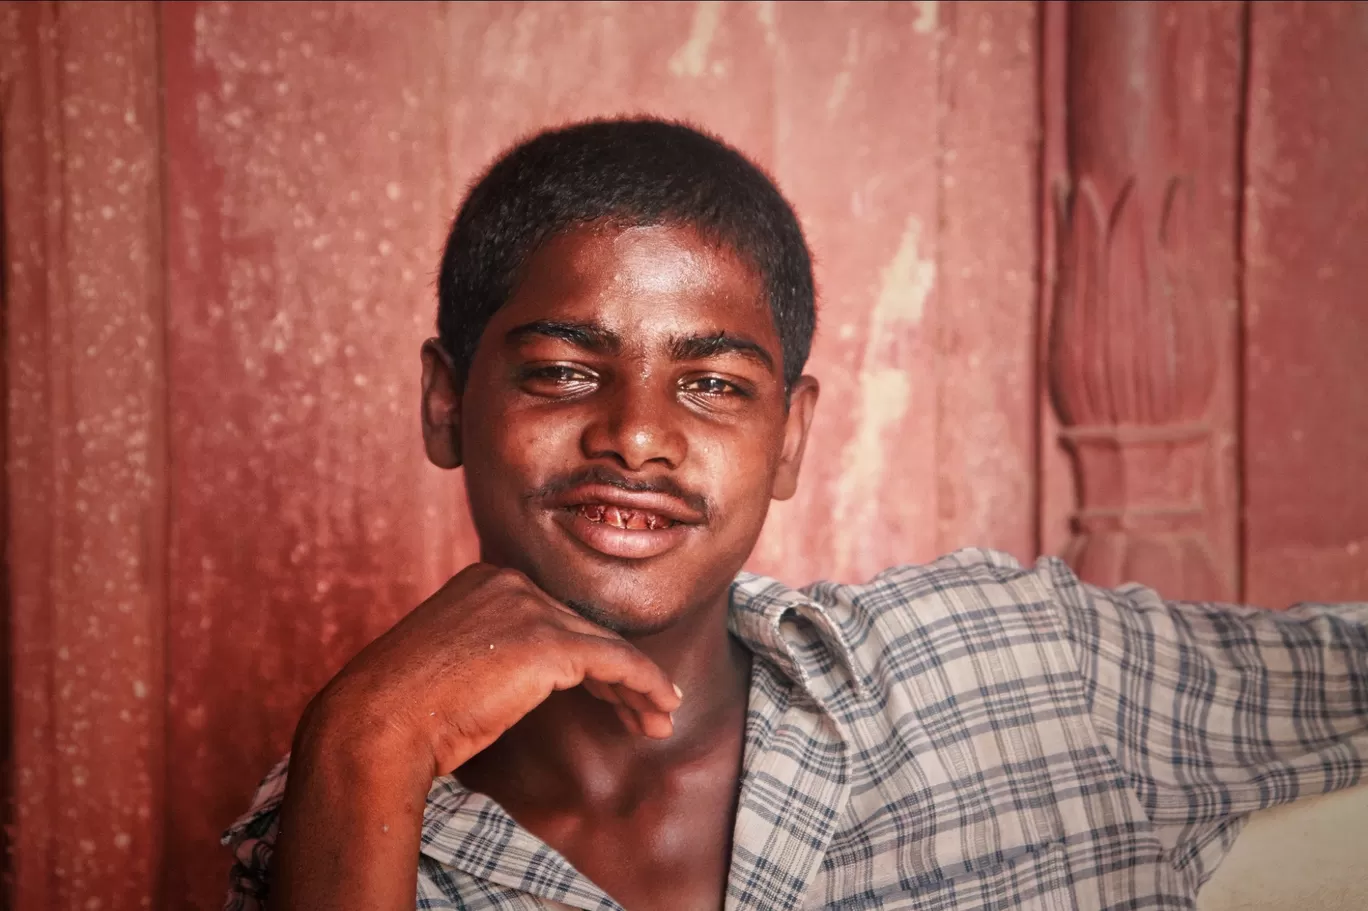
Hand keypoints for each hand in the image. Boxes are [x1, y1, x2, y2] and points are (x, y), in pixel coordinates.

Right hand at [302, 563, 682, 777]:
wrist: (375, 724)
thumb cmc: (401, 710)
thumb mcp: (448, 664)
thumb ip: (489, 653)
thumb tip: (518, 678)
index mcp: (483, 581)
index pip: (555, 616)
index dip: (589, 657)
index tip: (610, 692)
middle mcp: (510, 583)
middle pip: (584, 629)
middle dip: (619, 675)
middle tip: (647, 711)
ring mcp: (530, 608)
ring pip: (606, 645)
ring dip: (639, 687)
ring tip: (658, 720)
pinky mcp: (549, 643)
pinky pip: (617, 662)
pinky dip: (646, 685)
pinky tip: (660, 710)